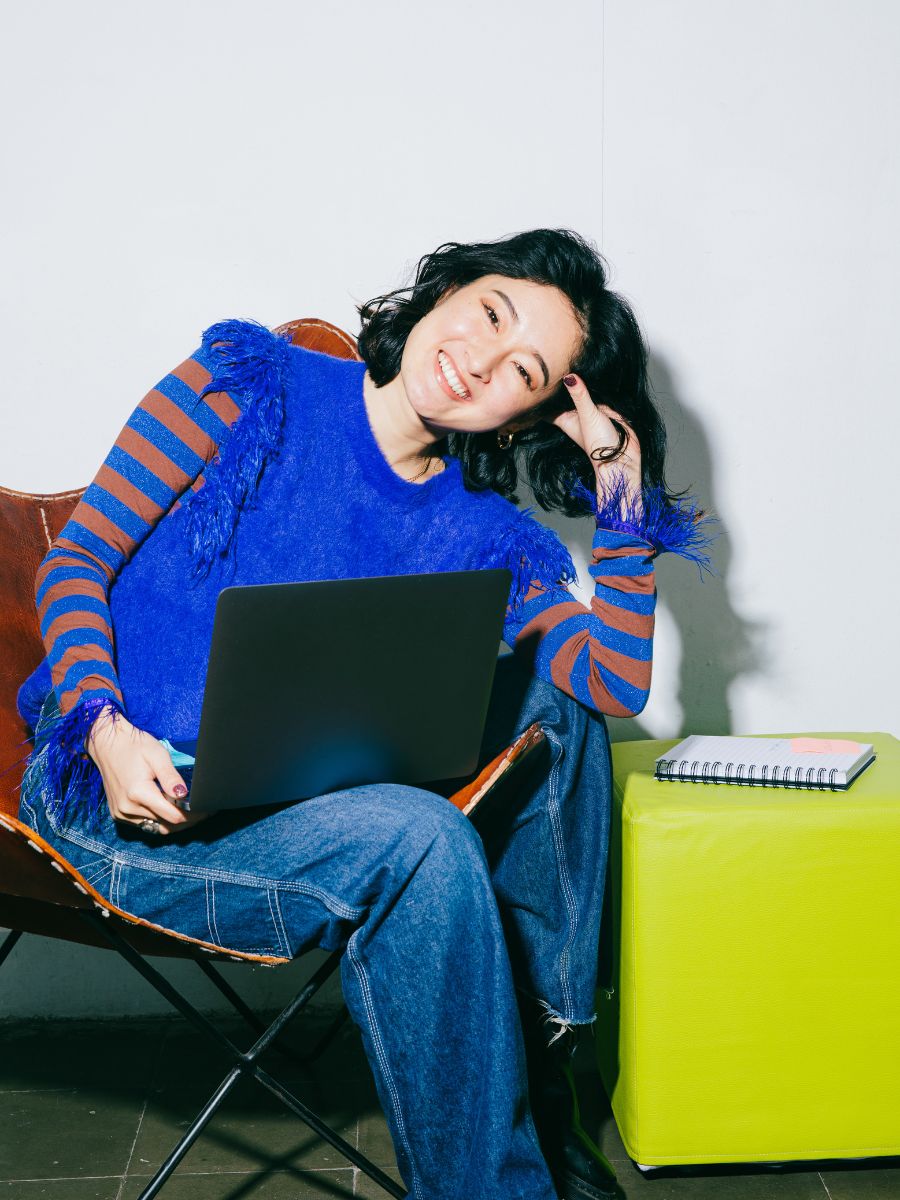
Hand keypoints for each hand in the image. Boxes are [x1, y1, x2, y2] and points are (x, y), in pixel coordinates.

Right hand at [87, 711, 206, 835]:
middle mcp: (128, 808)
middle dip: (188, 820)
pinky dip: (159, 821)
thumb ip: (171, 778)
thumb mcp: (158, 756)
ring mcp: (121, 814)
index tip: (207, 810)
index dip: (193, 815)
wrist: (108, 744)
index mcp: (138, 793)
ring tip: (190, 812)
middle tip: (203, 811)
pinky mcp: (118, 814)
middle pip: (166, 824)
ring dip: (174, 823)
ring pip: (155, 828)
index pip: (173, 816)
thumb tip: (184, 795)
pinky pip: (144, 825)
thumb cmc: (135, 746)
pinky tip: (170, 810)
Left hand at [552, 374, 641, 500]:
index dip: (540, 397)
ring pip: (581, 393)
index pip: (547, 408)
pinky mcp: (606, 408)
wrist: (623, 456)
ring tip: (568, 362)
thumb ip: (580, 395)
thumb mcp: (587, 415)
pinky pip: (598, 394)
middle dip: (558, 385)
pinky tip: (593, 371)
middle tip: (548, 365)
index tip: (530, 384)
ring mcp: (591, 411)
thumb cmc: (600, 443)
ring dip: (578, 382)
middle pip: (564, 397)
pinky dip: (595, 386)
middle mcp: (576, 414)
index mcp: (565, 419)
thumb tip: (569, 376)